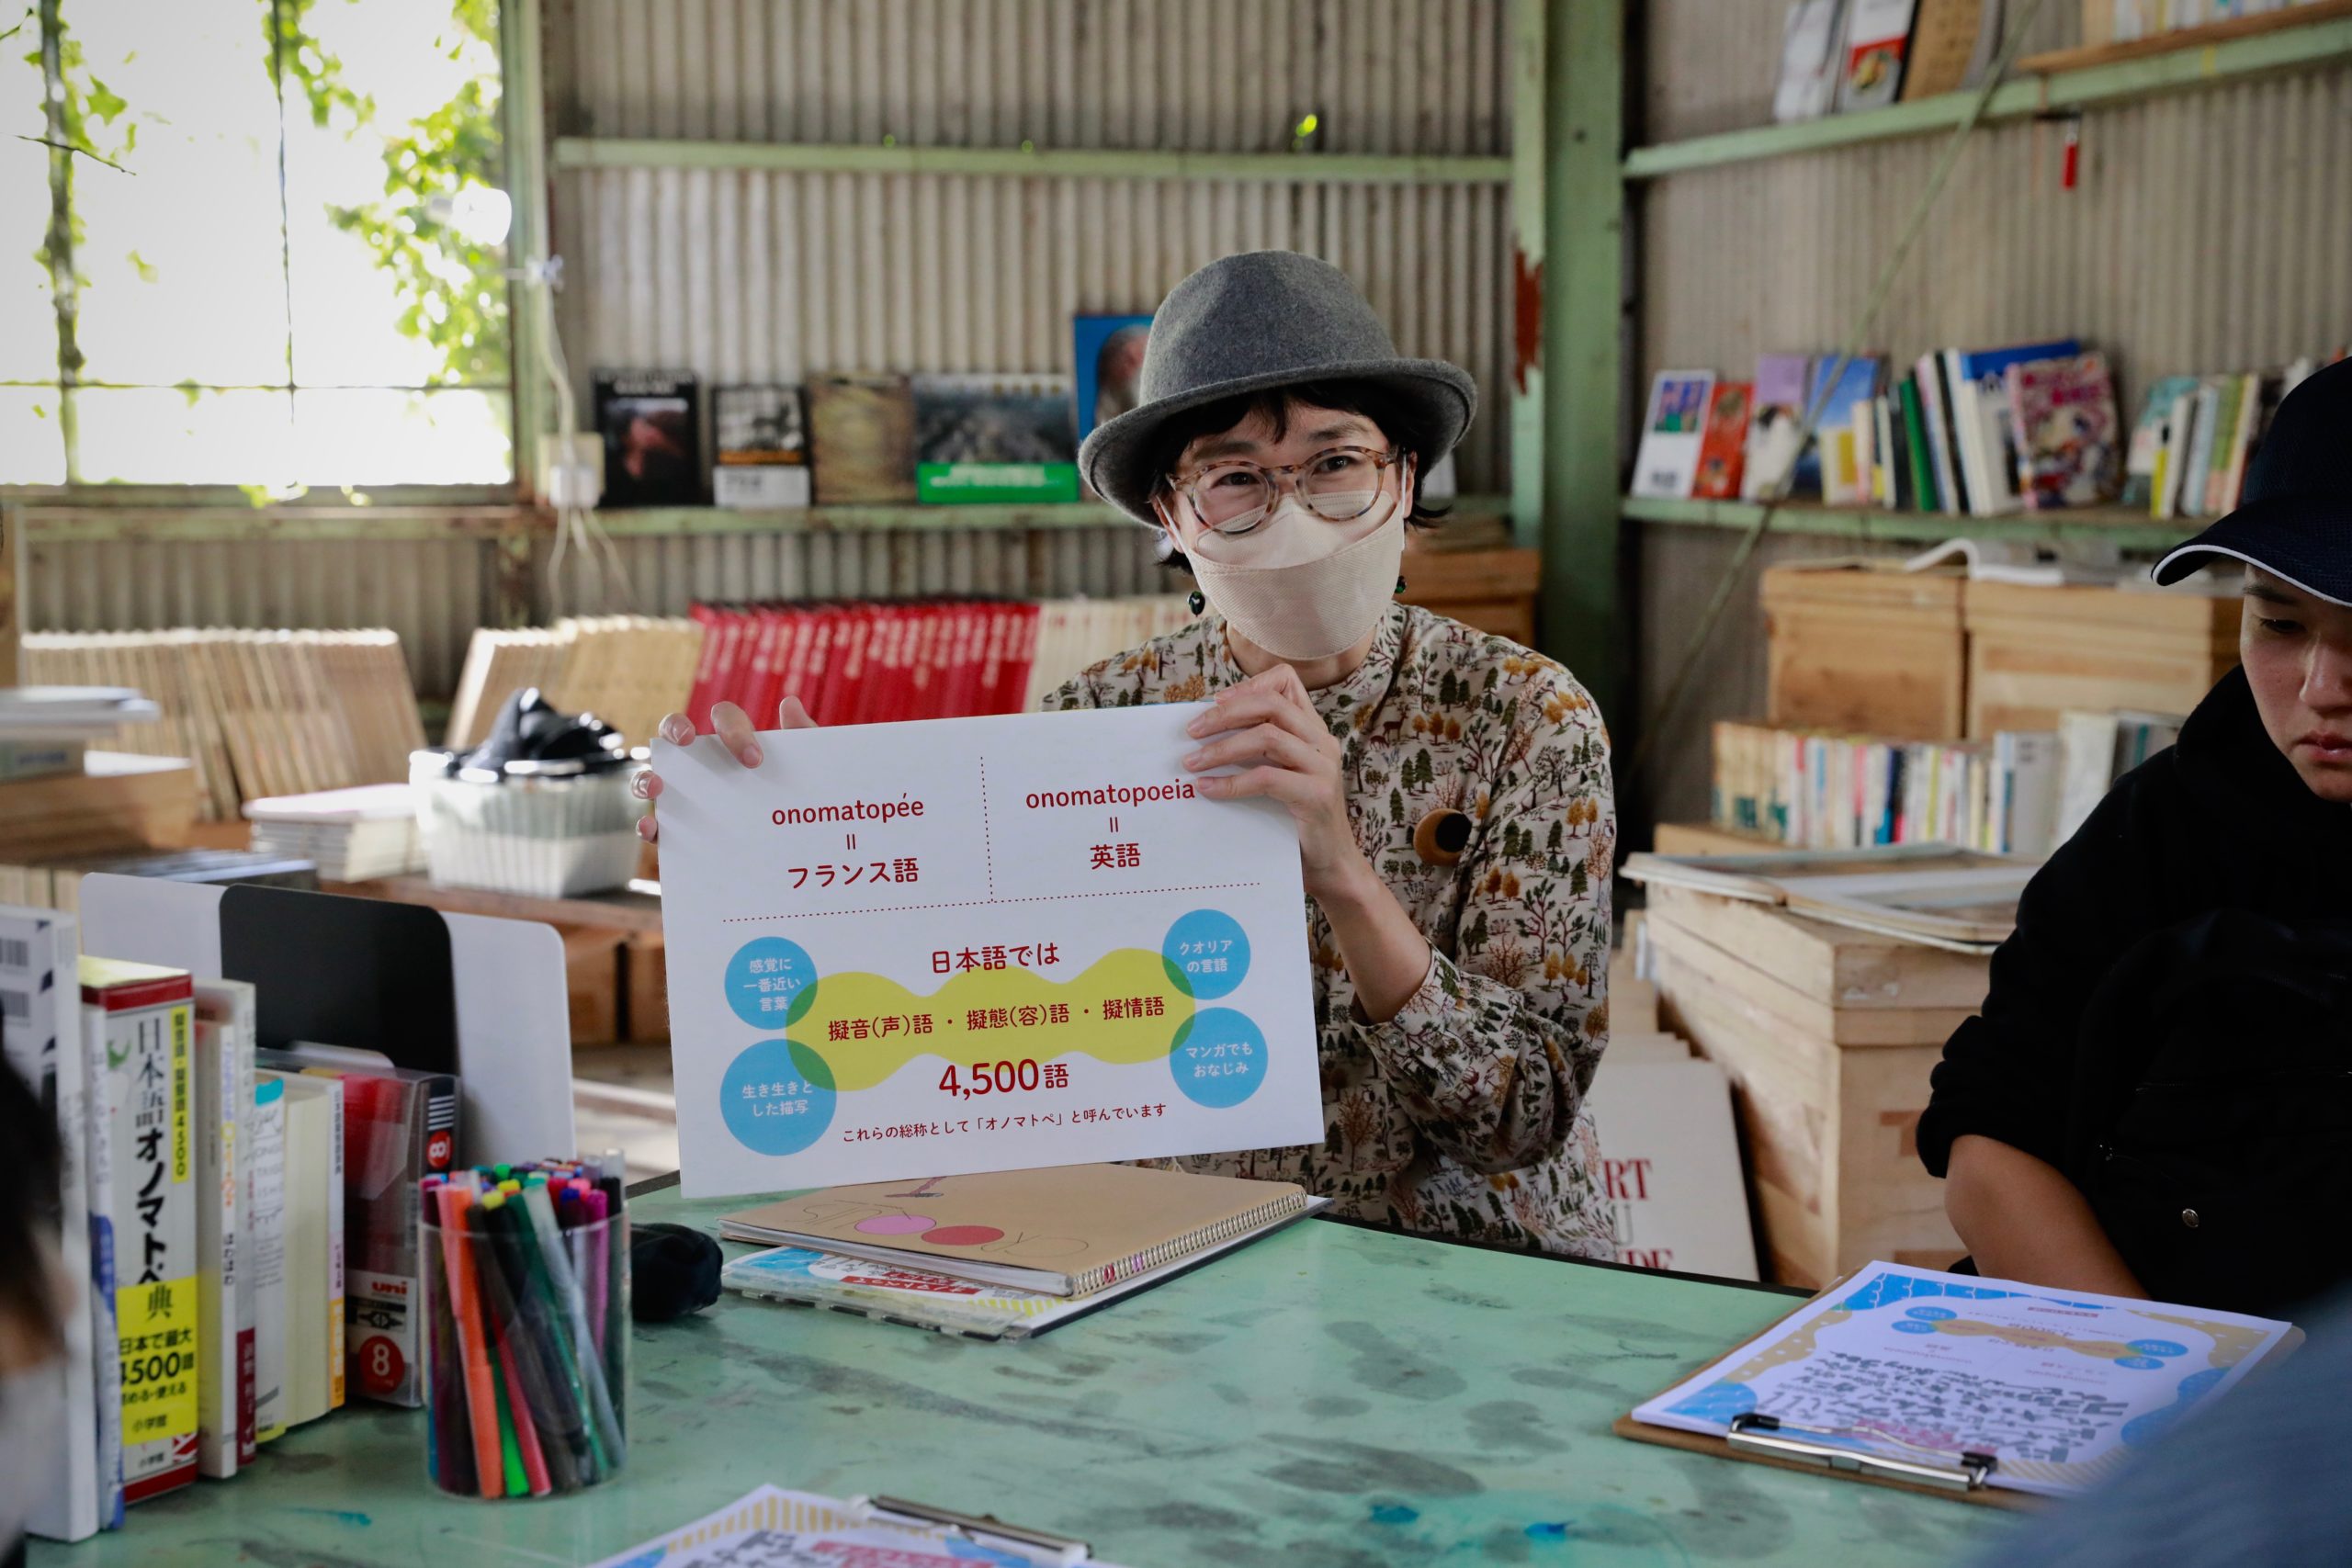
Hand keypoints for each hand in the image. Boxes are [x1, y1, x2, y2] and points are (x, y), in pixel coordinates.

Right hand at [634, 696, 815, 843]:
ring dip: (646, 777)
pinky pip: (652, 826)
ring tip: (658, 787)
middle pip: (673, 729)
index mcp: (734, 742)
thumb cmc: (799, 800)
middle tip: (688, 740)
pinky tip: (653, 828)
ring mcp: (682, 795)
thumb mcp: (808, 773)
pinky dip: (647, 825)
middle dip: (675, 727)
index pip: (725, 718)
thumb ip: (804, 740)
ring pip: (649, 776)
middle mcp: (701, 763)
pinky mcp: (675, 832)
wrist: (802, 854)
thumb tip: (791, 704)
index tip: (754, 760)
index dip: (735, 730)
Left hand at [1181, 664, 1364, 900]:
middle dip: (1225, 713)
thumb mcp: (1280, 776)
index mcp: (1313, 730)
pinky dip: (1231, 782)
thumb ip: (1258, 752)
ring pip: (1268, 736)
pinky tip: (1207, 789)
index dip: (1249, 684)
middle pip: (1271, 704)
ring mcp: (1323, 767)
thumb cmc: (1295, 822)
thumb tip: (1203, 735)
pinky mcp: (1317, 795)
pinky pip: (1267, 778)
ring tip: (1192, 763)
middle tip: (1191, 731)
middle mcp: (1322, 741)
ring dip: (1223, 747)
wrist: (1331, 866)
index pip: (1286, 682)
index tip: (1215, 701)